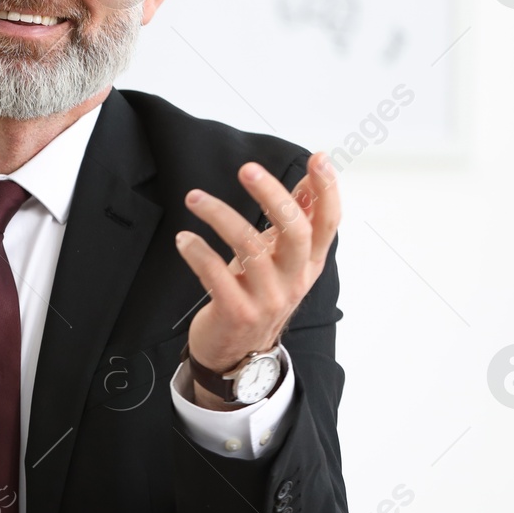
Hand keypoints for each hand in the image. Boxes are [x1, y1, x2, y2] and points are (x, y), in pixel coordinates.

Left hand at [175, 152, 341, 382]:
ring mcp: (266, 298)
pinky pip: (216, 274)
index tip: (319, 159)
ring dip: (219, 215)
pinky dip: (197, 251)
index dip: (328, 191)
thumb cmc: (258, 295)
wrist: (237, 353)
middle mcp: (293, 280)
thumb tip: (309, 178)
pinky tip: (184, 238)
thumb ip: (296, 221)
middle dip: (272, 195)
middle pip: (295, 231)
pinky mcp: (236, 311)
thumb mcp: (282, 260)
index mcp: (308, 263)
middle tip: (247, 169)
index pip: (328, 223)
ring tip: (194, 199)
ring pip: (249, 248)